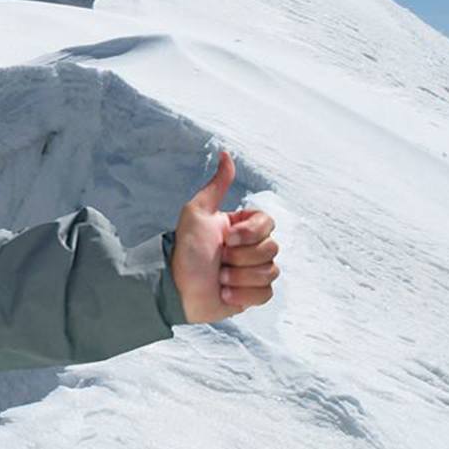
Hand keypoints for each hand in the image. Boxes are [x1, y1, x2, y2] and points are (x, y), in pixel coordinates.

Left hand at [170, 151, 278, 323]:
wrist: (176, 288)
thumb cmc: (184, 250)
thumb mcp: (197, 213)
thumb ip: (217, 186)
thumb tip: (225, 153)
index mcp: (240, 227)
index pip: (268, 222)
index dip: (250, 233)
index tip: (226, 239)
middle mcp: (249, 247)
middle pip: (272, 248)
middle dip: (240, 257)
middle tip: (218, 260)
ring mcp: (252, 271)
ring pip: (270, 271)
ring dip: (239, 277)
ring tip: (218, 277)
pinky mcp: (252, 294)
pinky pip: (266, 293)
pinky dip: (243, 295)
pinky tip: (224, 293)